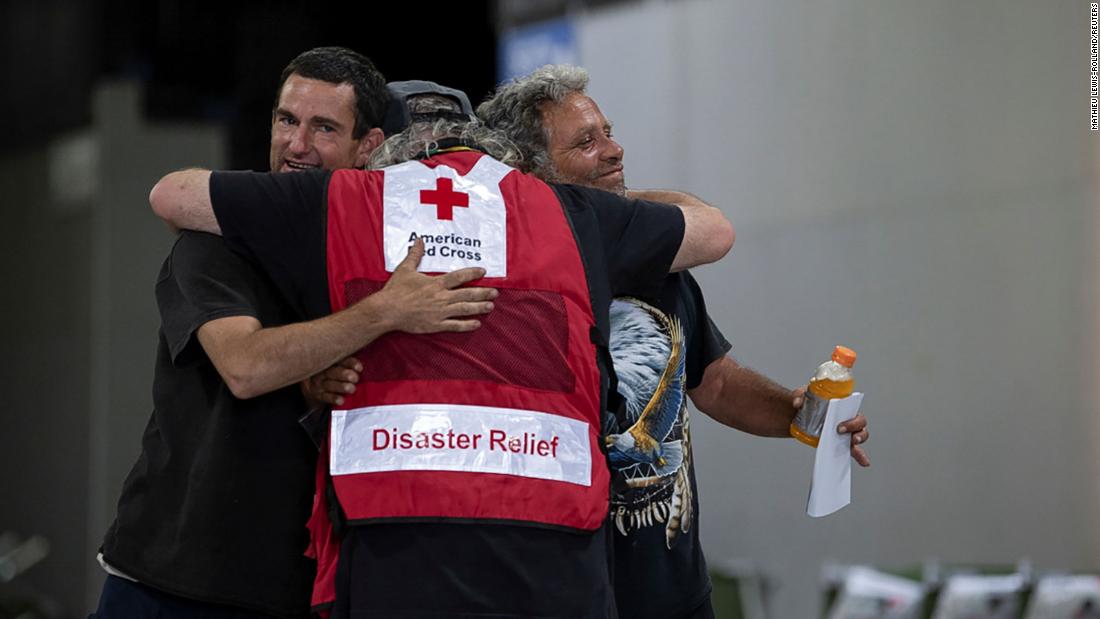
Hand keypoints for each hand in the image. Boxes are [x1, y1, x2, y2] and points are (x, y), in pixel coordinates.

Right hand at [302, 357, 361, 406]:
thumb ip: (352, 367)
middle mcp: (324, 372)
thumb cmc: (336, 376)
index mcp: (332, 362)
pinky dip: (333, 398)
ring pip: (330, 384)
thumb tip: (368, 369)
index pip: (341, 360)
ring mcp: (320, 384)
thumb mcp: (341, 368)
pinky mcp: (319, 395)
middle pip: (334, 372)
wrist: (316, 387)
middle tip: (355, 378)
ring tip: (351, 389)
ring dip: (341, 386)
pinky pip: (325, 397)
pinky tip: (341, 400)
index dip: (351, 363)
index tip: (360, 368)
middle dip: (345, 374)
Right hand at [367, 238, 497, 333]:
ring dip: (479, 307)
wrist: (387, 310)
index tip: (483, 271)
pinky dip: (467, 325)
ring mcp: (440, 312)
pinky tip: (477, 323)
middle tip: (495, 292)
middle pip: (467, 294)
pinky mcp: (436, 324)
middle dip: (483, 293)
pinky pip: (455, 325)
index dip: (473, 273)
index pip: (459, 277)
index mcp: (436, 283)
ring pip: (465, 309)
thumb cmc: (395, 290)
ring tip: (491, 306)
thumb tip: (420, 240)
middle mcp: (441, 297)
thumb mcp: (405, 269)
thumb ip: (415, 255)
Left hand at [793, 384, 869, 466]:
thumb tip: (797, 402)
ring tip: (853, 443)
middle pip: (860, 422)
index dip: (851, 415)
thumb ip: (798, 395)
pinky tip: (863, 461)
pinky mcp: (840, 441)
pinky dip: (860, 455)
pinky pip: (853, 449)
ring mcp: (844, 430)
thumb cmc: (805, 402)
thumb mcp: (801, 394)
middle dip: (854, 427)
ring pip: (860, 434)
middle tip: (840, 431)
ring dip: (859, 438)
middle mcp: (846, 417)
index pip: (853, 407)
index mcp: (839, 404)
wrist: (797, 414)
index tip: (840, 424)